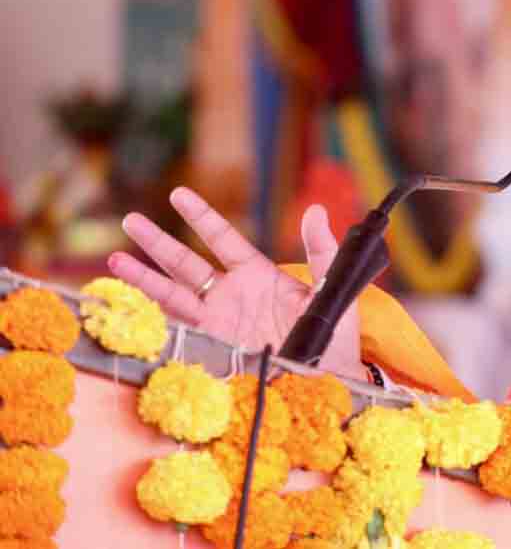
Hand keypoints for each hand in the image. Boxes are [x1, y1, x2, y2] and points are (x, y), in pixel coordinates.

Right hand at [108, 187, 363, 379]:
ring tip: (114, 260)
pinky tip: (129, 306)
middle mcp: (231, 294)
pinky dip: (153, 319)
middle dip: (158, 242)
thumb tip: (315, 210)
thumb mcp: (331, 287)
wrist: (328, 378)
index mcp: (257, 274)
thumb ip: (321, 250)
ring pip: (174, 294)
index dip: (201, 217)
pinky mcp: (213, 348)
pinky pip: (179, 331)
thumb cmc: (332, 332)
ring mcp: (219, 321)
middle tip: (130, 220)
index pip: (223, 238)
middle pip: (187, 263)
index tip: (179, 194)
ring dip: (144, 278)